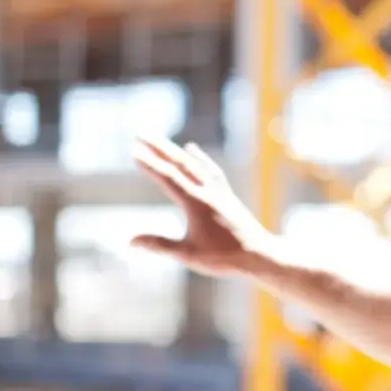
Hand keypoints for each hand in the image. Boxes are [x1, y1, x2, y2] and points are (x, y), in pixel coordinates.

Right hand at [131, 135, 272, 276]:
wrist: (260, 254)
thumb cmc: (224, 257)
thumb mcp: (188, 254)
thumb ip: (160, 245)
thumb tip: (131, 241)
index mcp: (196, 203)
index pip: (169, 178)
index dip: (150, 164)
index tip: (134, 151)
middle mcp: (208, 192)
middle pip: (180, 164)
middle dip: (159, 148)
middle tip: (140, 133)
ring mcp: (219, 191)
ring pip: (194, 164)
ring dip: (175, 151)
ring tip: (159, 139)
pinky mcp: (227, 195)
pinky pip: (210, 170)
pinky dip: (199, 158)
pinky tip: (192, 149)